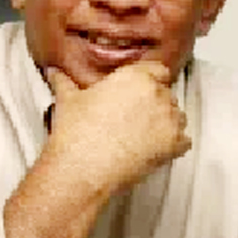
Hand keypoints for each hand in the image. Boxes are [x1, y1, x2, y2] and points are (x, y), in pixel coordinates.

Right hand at [45, 62, 191, 194]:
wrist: (82, 168)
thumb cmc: (77, 131)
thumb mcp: (68, 99)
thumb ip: (63, 80)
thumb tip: (53, 71)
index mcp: (135, 77)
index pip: (157, 69)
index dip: (149, 80)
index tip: (139, 92)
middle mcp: (157, 93)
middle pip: (166, 93)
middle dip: (155, 102)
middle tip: (135, 117)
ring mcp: (169, 119)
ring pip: (178, 115)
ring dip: (166, 122)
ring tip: (144, 134)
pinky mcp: (174, 145)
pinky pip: (184, 141)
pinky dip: (174, 145)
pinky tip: (156, 149)